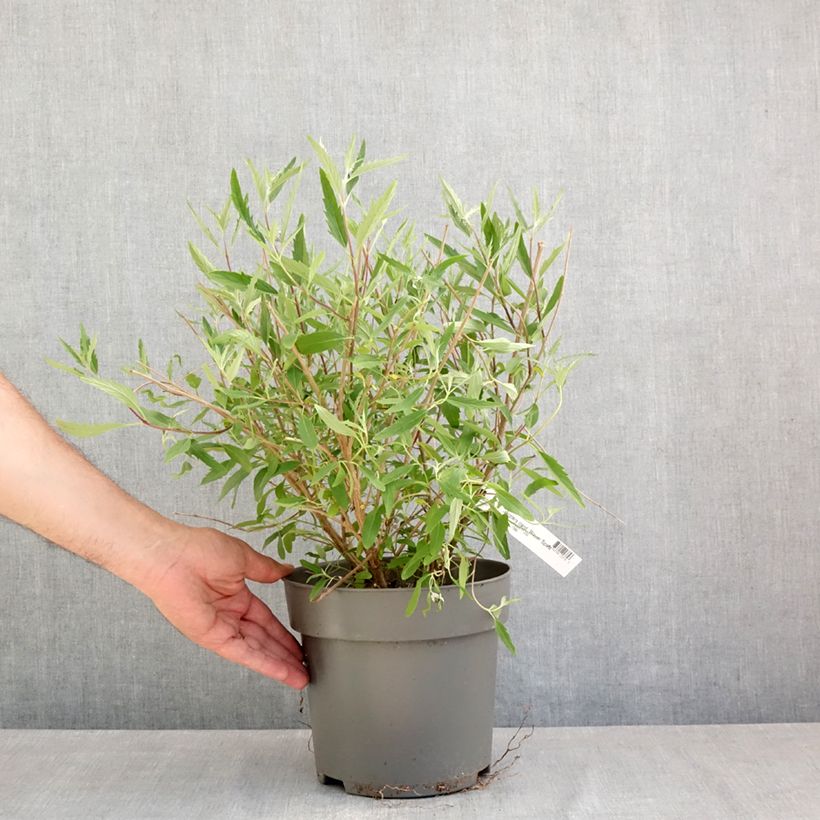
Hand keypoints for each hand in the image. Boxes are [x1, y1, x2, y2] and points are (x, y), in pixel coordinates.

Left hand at [137, 525, 308, 689]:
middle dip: (285, 655)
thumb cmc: (197, 550)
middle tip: (305, 667)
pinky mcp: (212, 638)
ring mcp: (220, 628)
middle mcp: (228, 614)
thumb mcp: (243, 557)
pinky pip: (244, 653)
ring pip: (257, 650)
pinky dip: (264, 663)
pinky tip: (282, 671)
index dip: (284, 634)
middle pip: (264, 640)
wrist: (170, 557)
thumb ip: (266, 568)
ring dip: (279, 665)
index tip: (299, 644)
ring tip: (300, 676)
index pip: (266, 620)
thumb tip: (285, 569)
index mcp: (236, 594)